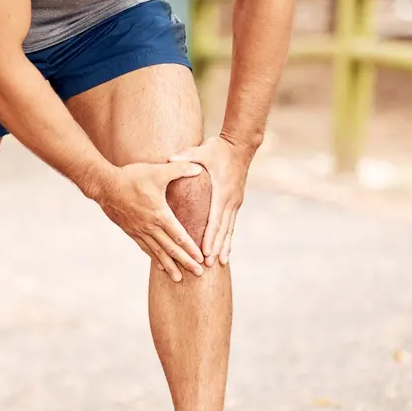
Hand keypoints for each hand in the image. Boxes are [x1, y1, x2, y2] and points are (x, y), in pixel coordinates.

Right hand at [93, 161, 205, 281]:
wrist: (105, 185)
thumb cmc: (132, 177)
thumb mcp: (158, 171)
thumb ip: (180, 169)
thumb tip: (199, 168)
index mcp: (160, 214)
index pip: (179, 236)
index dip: (191, 248)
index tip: (201, 259)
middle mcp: (150, 226)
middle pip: (171, 249)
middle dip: (185, 262)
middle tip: (198, 274)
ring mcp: (139, 231)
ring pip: (157, 252)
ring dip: (169, 266)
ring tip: (178, 278)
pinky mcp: (130, 230)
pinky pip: (144, 247)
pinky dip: (153, 257)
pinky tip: (159, 264)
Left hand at [169, 135, 254, 266]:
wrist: (240, 146)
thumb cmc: (218, 149)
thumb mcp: (202, 151)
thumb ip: (187, 157)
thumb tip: (171, 158)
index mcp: (222, 192)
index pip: (215, 219)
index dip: (210, 236)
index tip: (205, 251)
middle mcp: (230, 200)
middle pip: (223, 229)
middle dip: (216, 247)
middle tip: (209, 264)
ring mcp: (235, 202)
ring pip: (229, 229)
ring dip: (224, 246)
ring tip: (219, 263)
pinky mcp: (235, 202)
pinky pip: (231, 223)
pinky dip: (228, 237)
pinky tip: (225, 250)